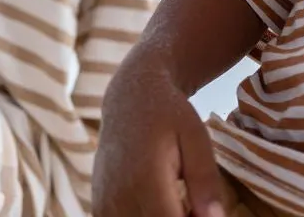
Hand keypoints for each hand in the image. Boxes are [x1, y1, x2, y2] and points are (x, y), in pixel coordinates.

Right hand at [93, 58, 225, 216]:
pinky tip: (163, 205)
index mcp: (145, 181)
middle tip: (195, 205)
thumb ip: (205, 181)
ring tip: (180, 202)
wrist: (129, 99)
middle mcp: (118, 199)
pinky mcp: (98, 209)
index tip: (204, 210)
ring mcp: (104, 207)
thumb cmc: (169, 115)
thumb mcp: (196, 138)